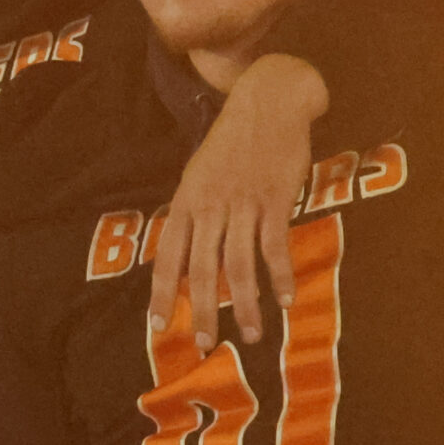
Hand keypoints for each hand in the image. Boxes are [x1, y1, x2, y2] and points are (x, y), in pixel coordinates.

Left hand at [145, 53, 327, 351]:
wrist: (268, 100)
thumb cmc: (234, 140)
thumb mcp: (200, 172)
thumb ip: (194, 213)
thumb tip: (185, 255)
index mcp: (187, 200)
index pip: (169, 255)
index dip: (161, 292)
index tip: (158, 326)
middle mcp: (211, 204)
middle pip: (203, 268)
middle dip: (201, 310)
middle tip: (204, 343)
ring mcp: (244, 202)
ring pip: (239, 263)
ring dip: (244, 303)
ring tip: (249, 334)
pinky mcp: (276, 198)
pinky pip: (275, 246)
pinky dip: (279, 276)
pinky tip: (285, 300)